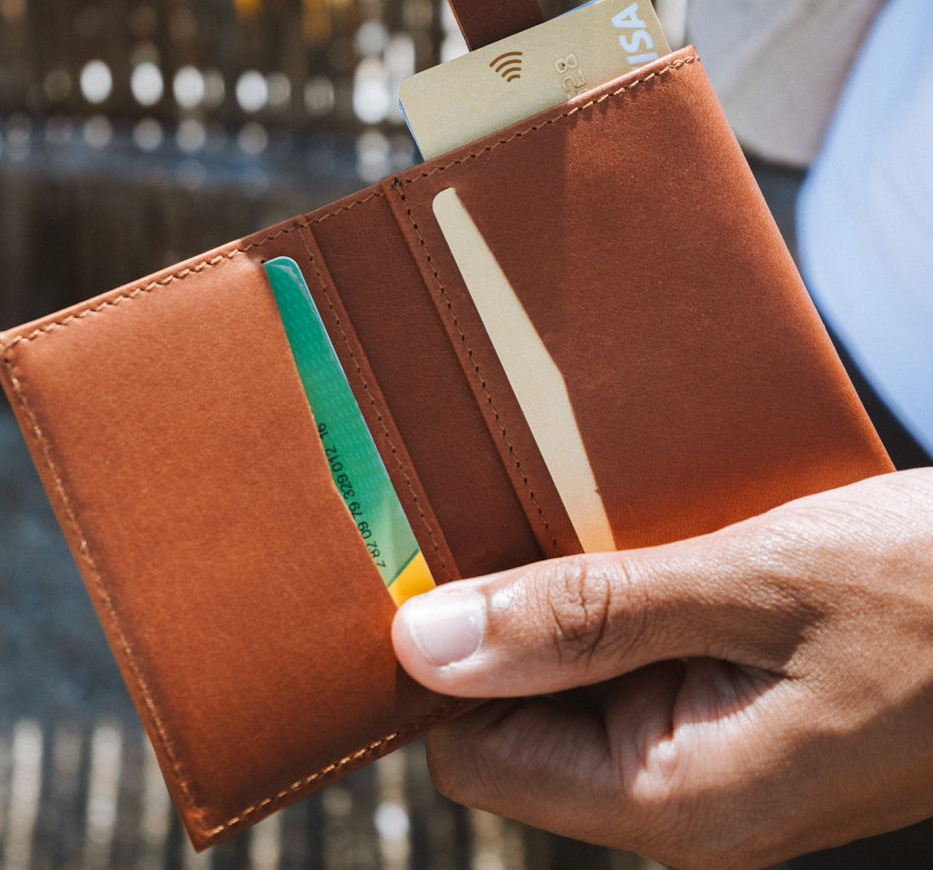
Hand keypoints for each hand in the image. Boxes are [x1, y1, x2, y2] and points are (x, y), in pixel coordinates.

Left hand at [392, 469, 932, 868]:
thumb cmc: (927, 588)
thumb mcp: (751, 583)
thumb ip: (587, 617)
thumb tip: (426, 645)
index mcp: (679, 800)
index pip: (475, 753)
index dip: (443, 662)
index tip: (436, 557)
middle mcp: (687, 804)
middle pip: (519, 719)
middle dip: (507, 619)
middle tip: (513, 506)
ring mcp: (716, 763)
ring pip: (576, 684)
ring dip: (568, 598)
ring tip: (581, 509)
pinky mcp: (740, 717)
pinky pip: (635, 665)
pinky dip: (622, 598)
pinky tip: (641, 533)